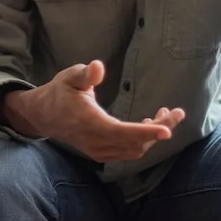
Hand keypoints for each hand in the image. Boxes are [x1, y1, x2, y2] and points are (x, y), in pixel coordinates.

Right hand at [3, 61, 185, 162]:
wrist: (43, 116)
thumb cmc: (59, 93)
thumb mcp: (69, 77)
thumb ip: (84, 74)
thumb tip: (97, 66)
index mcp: (90, 122)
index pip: (122, 132)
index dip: (146, 132)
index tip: (167, 130)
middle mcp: (96, 141)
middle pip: (135, 143)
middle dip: (160, 129)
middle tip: (177, 113)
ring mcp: (99, 151)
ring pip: (135, 150)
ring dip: (153, 136)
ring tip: (165, 115)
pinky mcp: (101, 154)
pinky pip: (128, 152)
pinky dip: (143, 141)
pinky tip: (149, 125)